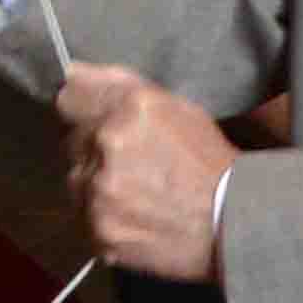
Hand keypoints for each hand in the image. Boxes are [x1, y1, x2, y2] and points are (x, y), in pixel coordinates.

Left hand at [56, 61, 233, 281]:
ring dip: (95, 186)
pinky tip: (134, 217)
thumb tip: (73, 72)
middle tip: (131, 166)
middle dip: (93, 150)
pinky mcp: (99, 230)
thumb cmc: (209, 162)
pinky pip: (84, 218)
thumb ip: (120, 85)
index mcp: (129, 107)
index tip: (93, 122)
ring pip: (76, 182)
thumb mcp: (176, 108)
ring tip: (136, 195)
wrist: (232, 224)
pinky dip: (102, 218)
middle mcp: (107, 144)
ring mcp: (99, 191)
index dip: (82, 112)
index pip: (69, 98)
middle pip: (72, 143)